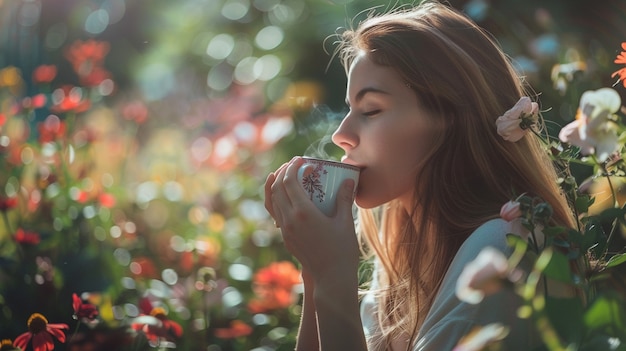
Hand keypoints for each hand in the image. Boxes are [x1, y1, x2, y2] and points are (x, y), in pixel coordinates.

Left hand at [264, 157, 359, 284]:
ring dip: (277, 185)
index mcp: (304, 213)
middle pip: (277, 188)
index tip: (303, 160)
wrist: (331, 277)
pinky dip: (277, 200)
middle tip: (295, 164)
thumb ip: (344, 199)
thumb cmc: (342, 250)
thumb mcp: (345, 222)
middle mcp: (290, 220)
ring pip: (273, 201)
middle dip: (284, 172)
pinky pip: (276, 213)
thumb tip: (348, 180)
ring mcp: (285, 230)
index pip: (290, 182)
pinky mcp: (286, 237)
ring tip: (286, 175)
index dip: (294, 167)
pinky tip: (286, 196)